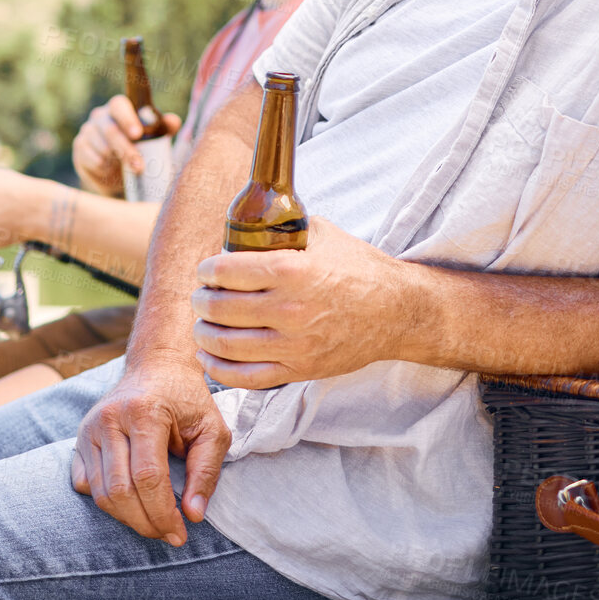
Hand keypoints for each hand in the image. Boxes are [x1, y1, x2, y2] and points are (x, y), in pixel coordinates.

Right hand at [71, 360, 229, 544]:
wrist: (157, 365)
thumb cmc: (187, 398)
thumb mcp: (212, 429)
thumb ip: (206, 471)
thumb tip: (193, 515)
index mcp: (144, 412)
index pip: (148, 477)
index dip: (163, 513)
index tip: (180, 533)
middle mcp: (110, 418)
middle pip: (120, 491)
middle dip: (145, 522)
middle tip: (168, 534)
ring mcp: (90, 428)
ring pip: (100, 492)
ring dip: (127, 518)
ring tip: (152, 524)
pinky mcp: (80, 437)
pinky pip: (84, 484)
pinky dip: (106, 502)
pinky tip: (131, 503)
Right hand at [72, 95, 181, 196]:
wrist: (117, 172)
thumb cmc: (139, 147)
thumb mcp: (154, 138)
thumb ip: (164, 128)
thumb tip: (174, 121)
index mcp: (118, 108)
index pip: (119, 105)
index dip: (127, 119)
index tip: (138, 134)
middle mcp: (100, 116)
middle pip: (110, 130)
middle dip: (125, 150)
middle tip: (139, 166)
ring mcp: (87, 132)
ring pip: (101, 148)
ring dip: (116, 162)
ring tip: (126, 170)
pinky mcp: (80, 149)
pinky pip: (92, 160)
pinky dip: (105, 169)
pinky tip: (111, 171)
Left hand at [190, 217, 412, 388]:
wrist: (397, 311)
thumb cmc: (359, 268)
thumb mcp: (321, 234)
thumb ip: (283, 229)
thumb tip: (247, 221)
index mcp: (292, 270)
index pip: (226, 271)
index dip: (207, 271)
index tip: (206, 271)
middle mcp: (289, 309)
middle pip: (220, 309)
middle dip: (201, 301)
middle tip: (201, 296)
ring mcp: (294, 344)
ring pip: (226, 345)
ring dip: (204, 333)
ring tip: (202, 324)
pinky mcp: (300, 369)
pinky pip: (246, 377)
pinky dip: (218, 369)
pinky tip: (208, 357)